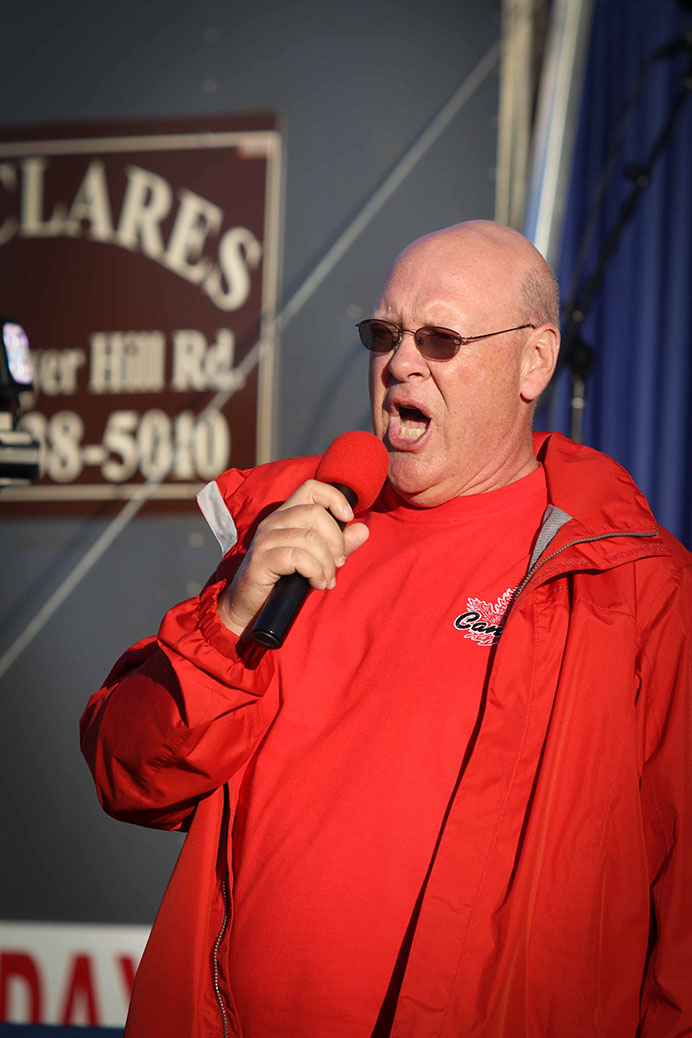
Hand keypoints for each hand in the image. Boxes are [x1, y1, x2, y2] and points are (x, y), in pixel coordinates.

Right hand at [217, 480, 369, 636]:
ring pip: (309, 538)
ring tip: (326, 580)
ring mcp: (265, 539)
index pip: (311, 488)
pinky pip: (297, 557)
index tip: (348, 518)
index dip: (334, 498)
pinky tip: (316, 583)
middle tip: (338, 564)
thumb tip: (363, 529)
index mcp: (286, 515)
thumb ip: (339, 545)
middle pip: (315, 513)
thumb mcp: (318, 560)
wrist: (251, 607)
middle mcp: (274, 522)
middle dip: (336, 541)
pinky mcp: (261, 559)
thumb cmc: (284, 581)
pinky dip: (314, 572)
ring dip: (326, 563)